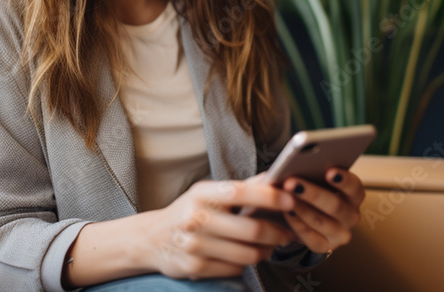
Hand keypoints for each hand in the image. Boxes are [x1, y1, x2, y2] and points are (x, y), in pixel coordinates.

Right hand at [142, 177, 297, 279]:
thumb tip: (274, 176)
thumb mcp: (209, 194)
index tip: (290, 200)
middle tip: (288, 232)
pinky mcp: (195, 267)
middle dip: (277, 232)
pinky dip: (246, 263)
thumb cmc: (189, 211)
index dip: (268, 197)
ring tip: (269, 245)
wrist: (152, 238)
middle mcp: (195, 218)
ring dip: (265, 251)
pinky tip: (244, 255)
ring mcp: (194, 244)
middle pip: (251, 229)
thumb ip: (242, 188)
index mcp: (201, 194)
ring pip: (248, 253)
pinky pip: (235, 268)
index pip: (239, 192)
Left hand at [278, 168, 364, 253]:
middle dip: (312, 193)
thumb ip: (314, 171)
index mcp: (354, 195)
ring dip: (301, 209)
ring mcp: (340, 234)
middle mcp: (351, 216)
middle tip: (292, 182)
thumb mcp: (317, 178)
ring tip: (284, 197)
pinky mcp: (325, 247)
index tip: (329, 171)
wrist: (305, 213)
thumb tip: (299, 163)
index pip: (355, 187)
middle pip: (336, 206)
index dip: (343, 180)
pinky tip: (286, 212)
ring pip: (322, 222)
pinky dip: (297, 224)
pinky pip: (311, 237)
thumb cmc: (312, 187)